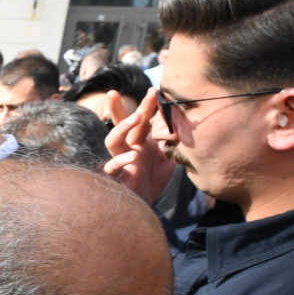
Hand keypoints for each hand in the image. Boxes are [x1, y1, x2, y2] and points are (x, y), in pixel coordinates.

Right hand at [104, 89, 169, 204]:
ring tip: (136, 118)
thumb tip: (182, 125)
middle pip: (120, 124)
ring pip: (112, 141)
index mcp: (140, 142)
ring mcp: (120, 161)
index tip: (154, 89)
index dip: (147, 105)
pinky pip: (112, 167)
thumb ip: (172, 143)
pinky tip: (134, 155)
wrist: (145, 205)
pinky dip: (122, 160)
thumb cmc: (153, 180)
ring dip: (122, 128)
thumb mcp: (168, 158)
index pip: (142, 120)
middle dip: (117, 108)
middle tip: (114, 92)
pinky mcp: (116, 177)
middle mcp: (127, 148)